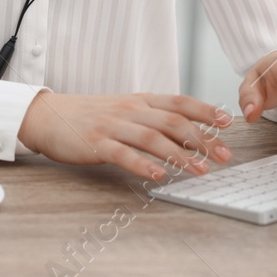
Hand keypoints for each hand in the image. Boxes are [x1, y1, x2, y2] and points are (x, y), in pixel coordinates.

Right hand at [18, 91, 234, 181]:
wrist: (48, 115)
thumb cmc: (90, 116)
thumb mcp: (125, 110)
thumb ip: (152, 117)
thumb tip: (186, 132)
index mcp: (140, 101)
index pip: (179, 102)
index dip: (204, 111)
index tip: (227, 122)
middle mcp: (130, 110)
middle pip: (172, 122)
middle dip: (202, 139)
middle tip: (223, 155)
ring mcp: (113, 126)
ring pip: (152, 138)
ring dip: (179, 155)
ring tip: (199, 170)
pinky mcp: (96, 143)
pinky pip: (123, 154)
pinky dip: (143, 165)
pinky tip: (158, 176)